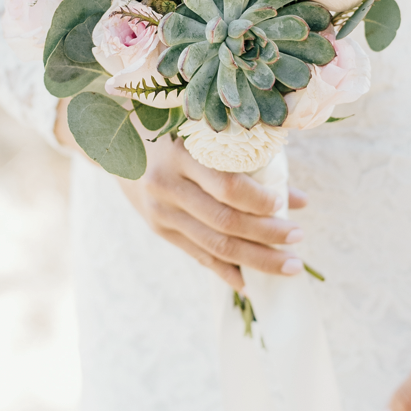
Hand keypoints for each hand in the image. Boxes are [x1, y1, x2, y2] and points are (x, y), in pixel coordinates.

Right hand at [56, 101, 305, 289]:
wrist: (111, 139)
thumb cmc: (171, 128)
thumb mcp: (204, 134)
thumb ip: (250, 161)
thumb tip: (300, 200)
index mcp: (182, 154)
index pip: (228, 186)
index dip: (260, 201)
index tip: (285, 205)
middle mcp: (167, 186)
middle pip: (226, 222)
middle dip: (268, 236)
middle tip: (299, 240)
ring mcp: (160, 212)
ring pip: (214, 246)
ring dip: (257, 259)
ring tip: (289, 265)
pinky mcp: (158, 229)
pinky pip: (196, 255)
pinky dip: (225, 271)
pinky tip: (250, 282)